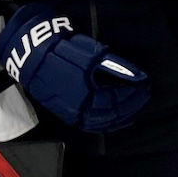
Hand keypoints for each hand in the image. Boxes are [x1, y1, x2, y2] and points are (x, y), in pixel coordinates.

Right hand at [0, 4, 149, 132]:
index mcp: (86, 94)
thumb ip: (116, 67)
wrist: (32, 56)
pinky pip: (91, 125)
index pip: (118, 100)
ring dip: (121, 117)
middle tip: (144, 95)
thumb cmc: (61, 51)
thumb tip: (139, 76)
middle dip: (131, 105)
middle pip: (112, 114)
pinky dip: (107, 124)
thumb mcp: (91, 54)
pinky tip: (116, 118)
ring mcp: (72, 114)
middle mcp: (80, 109)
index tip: (145, 85)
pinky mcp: (66, 114)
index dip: (134, 94)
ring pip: (102, 123)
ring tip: (134, 107)